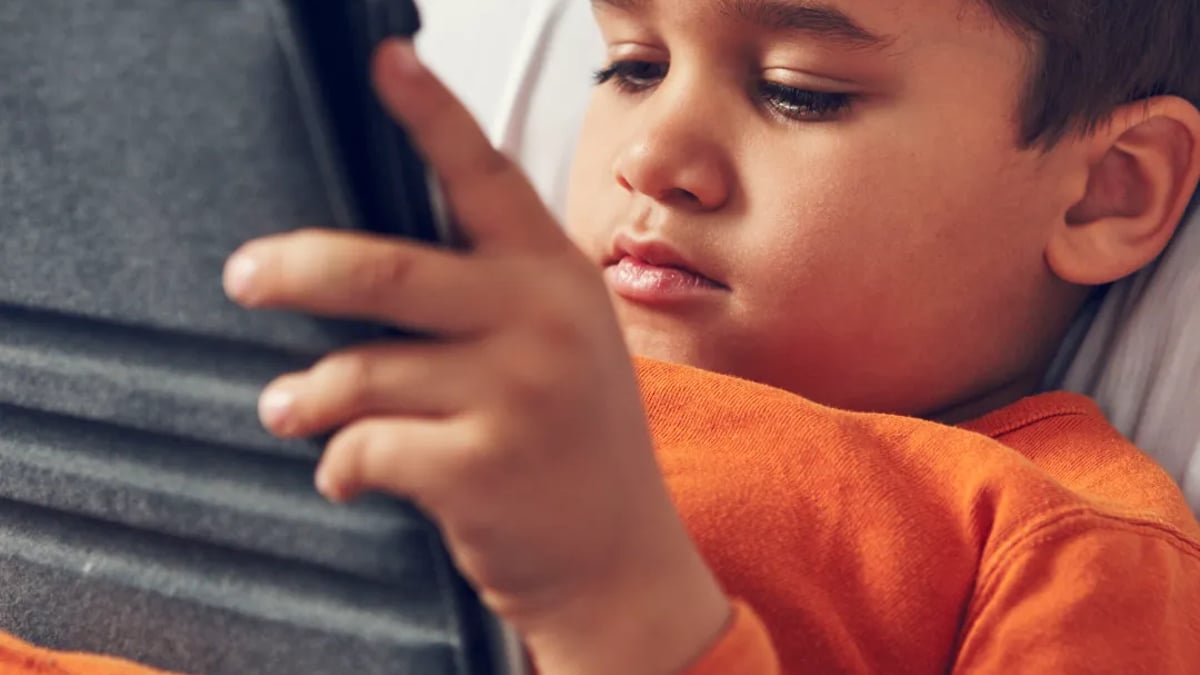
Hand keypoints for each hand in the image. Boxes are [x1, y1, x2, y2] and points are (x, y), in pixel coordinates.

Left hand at [222, 40, 729, 673]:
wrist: (619, 559)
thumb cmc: (577, 444)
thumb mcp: (562, 344)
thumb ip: (491, 295)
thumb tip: (364, 264)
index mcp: (557, 277)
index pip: (485, 177)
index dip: (430, 115)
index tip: (384, 61)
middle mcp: (544, 322)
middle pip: (388, 270)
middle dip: (297, 270)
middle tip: (245, 276)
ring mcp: (517, 394)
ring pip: (358, 371)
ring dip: (305, 398)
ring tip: (289, 408)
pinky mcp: (481, 467)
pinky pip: (363, 449)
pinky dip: (339, 466)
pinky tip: (348, 475)